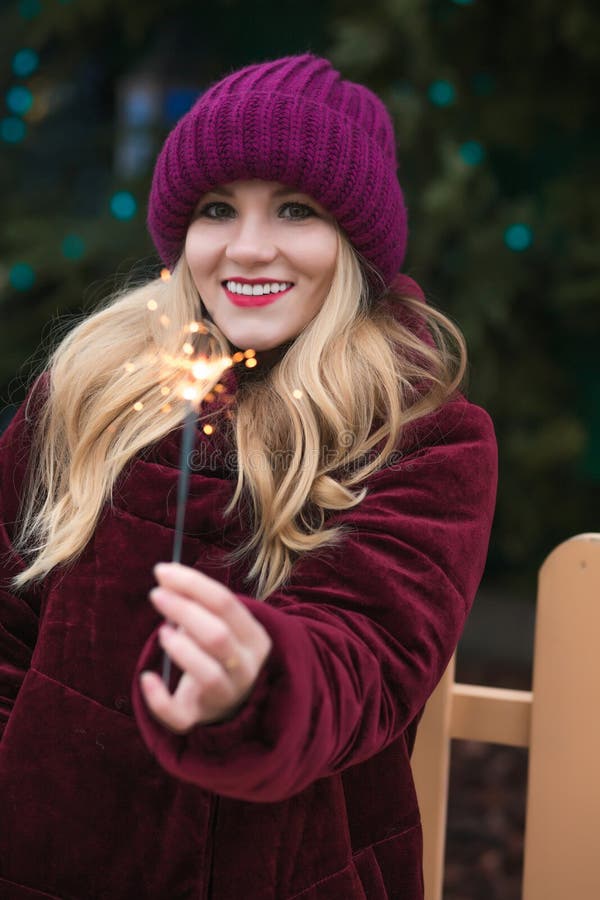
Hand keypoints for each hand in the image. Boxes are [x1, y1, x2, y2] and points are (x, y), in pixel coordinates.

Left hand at [139, 562, 272, 732]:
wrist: (229, 700)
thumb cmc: (219, 650)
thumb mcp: (221, 623)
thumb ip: (199, 600)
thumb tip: (166, 574)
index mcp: (255, 639)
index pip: (226, 604)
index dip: (193, 584)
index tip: (163, 571)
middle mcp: (246, 669)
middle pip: (217, 636)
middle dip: (183, 611)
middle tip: (156, 594)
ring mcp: (225, 696)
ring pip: (208, 675)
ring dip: (181, 650)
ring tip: (161, 632)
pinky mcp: (199, 719)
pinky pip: (179, 716)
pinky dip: (159, 700)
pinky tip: (146, 678)